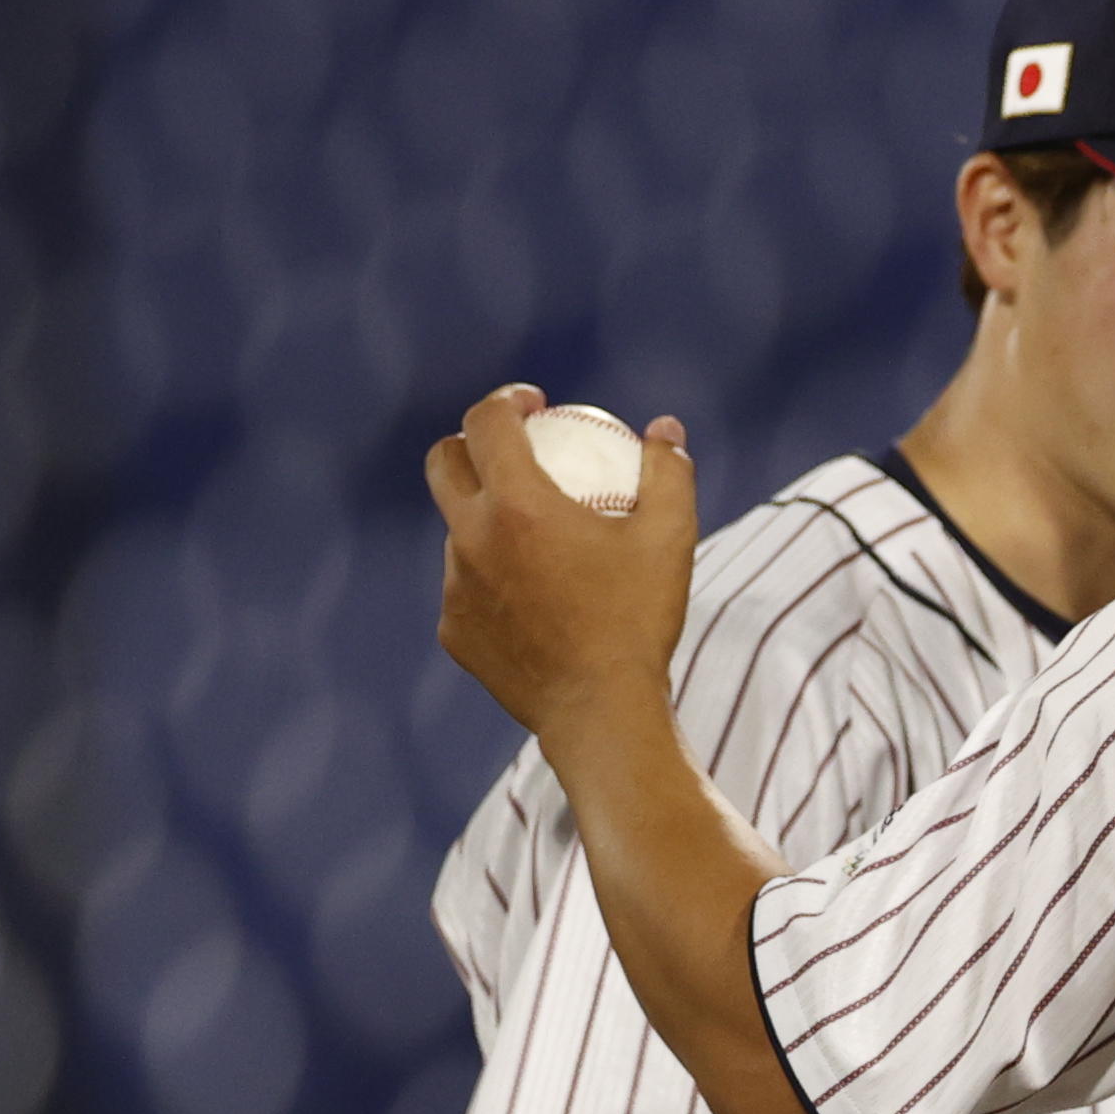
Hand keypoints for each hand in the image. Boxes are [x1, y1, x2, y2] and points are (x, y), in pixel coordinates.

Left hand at [428, 385, 700, 753]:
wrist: (601, 712)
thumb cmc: (638, 620)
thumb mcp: (671, 538)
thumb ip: (668, 473)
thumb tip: (666, 430)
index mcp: (518, 505)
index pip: (487, 423)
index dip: (507, 401)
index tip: (534, 405)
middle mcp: (472, 539)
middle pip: (443, 464)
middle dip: (468, 442)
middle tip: (509, 452)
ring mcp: (456, 588)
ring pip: (458, 533)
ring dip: (486, 520)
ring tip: (536, 541)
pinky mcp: (454, 631)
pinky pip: (467, 589)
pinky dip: (494, 580)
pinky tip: (534, 599)